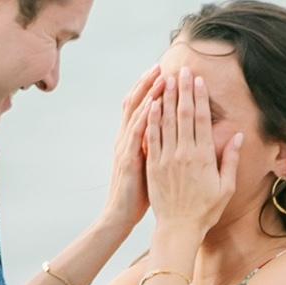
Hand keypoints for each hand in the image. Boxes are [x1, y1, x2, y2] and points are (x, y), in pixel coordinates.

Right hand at [103, 66, 164, 231]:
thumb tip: (165, 135)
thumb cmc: (136, 197)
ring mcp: (125, 148)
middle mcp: (124, 140)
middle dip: (147, 83)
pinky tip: (155, 101)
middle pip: (134, 104)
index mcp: (129, 142)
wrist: (119, 217)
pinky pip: (137, 132)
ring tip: (160, 75)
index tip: (161, 73)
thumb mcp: (146, 167)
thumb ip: (152, 148)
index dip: (147, 90)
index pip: (137, 109)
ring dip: (148, 93)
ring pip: (136, 113)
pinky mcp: (128, 158)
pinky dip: (146, 115)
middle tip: (160, 65)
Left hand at [146, 69, 242, 234]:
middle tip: (181, 70)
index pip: (201, 119)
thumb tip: (238, 136)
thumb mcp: (225, 188)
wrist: (178, 229)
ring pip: (166, 122)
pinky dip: (152, 120)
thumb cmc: (205, 211)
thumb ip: (230, 160)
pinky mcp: (154, 166)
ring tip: (166, 80)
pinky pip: (153, 138)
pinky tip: (152, 105)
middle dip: (182, 90)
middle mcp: (184, 154)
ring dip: (167, 99)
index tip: (198, 80)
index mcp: (203, 157)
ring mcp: (167, 159)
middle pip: (184, 114)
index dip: (199, 97)